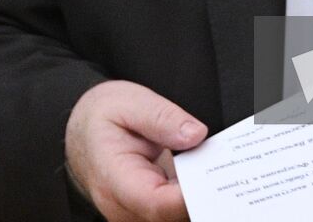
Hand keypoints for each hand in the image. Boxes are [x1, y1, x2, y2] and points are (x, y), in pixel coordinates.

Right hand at [65, 79, 207, 221]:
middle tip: (229, 172)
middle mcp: (121, 206)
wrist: (83, 133)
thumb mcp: (129, 103)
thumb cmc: (102, 117)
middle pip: (170, 216)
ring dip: (200, 199)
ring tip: (221, 173)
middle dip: (203, 197)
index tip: (217, 181)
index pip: (155, 203)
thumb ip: (161, 118)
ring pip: (174, 218)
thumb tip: (195, 135)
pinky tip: (208, 179)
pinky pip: (173, 214)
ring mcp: (134, 214)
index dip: (188, 198)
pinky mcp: (146, 214)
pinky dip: (193, 199)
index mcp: (113, 178)